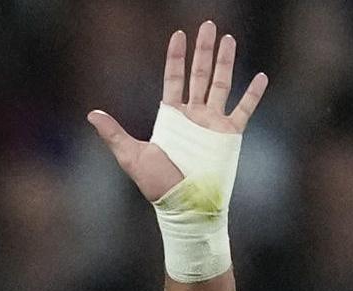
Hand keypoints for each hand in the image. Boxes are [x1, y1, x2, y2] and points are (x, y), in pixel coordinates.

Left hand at [86, 21, 268, 201]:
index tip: (178, 34)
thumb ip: (114, 134)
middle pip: (200, 74)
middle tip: (208, 25)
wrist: (184, 204)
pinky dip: (254, 94)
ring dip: (226, 62)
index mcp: (171, 117)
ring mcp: (213, 123)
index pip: (173, 78)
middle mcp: (193, 115)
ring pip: (222, 84)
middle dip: (204, 50)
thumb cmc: (157, 185)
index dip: (176, 57)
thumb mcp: (131, 156)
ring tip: (230, 39)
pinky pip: (244, 110)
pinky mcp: (229, 135)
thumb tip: (91, 115)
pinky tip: (261, 76)